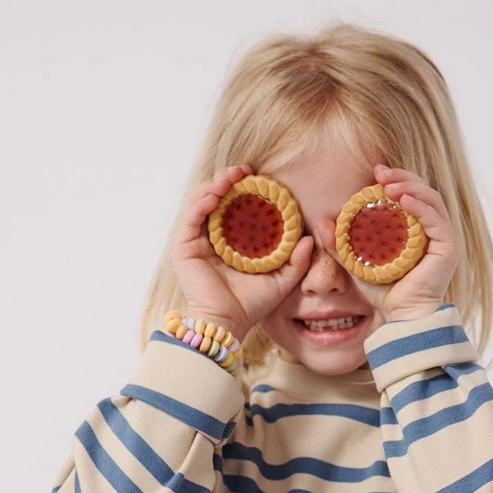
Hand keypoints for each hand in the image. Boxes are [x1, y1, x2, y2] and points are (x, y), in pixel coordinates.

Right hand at [171, 165, 314, 340]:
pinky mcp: (183, 247)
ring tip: (231, 176)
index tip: (259, 176)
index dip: (244, 188)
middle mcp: (211, 238)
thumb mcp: (281, 280)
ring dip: (214, 183)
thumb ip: (296, 261)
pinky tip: (217, 193)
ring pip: (201, 201)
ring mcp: (195, 242)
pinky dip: (202, 200)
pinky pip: (191, 216)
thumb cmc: (250, 305)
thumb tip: (309, 238)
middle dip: (228, 178)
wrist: (227, 323)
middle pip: (216, 198)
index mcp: (230, 242)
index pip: (234, 206)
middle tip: (245, 170)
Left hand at [316, 165, 460, 321]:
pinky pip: (437, 220)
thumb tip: (322, 222)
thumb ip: (341, 245)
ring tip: (389, 184)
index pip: (410, 195)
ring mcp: (444, 237)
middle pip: (422, 191)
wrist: (401, 317)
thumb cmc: (384, 292)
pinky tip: (404, 200)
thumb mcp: (356, 264)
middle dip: (402, 177)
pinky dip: (421, 207)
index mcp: (416, 229)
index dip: (395, 179)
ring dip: (411, 186)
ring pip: (432, 200)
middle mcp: (433, 230)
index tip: (375, 172)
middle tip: (380, 172)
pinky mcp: (449, 247)